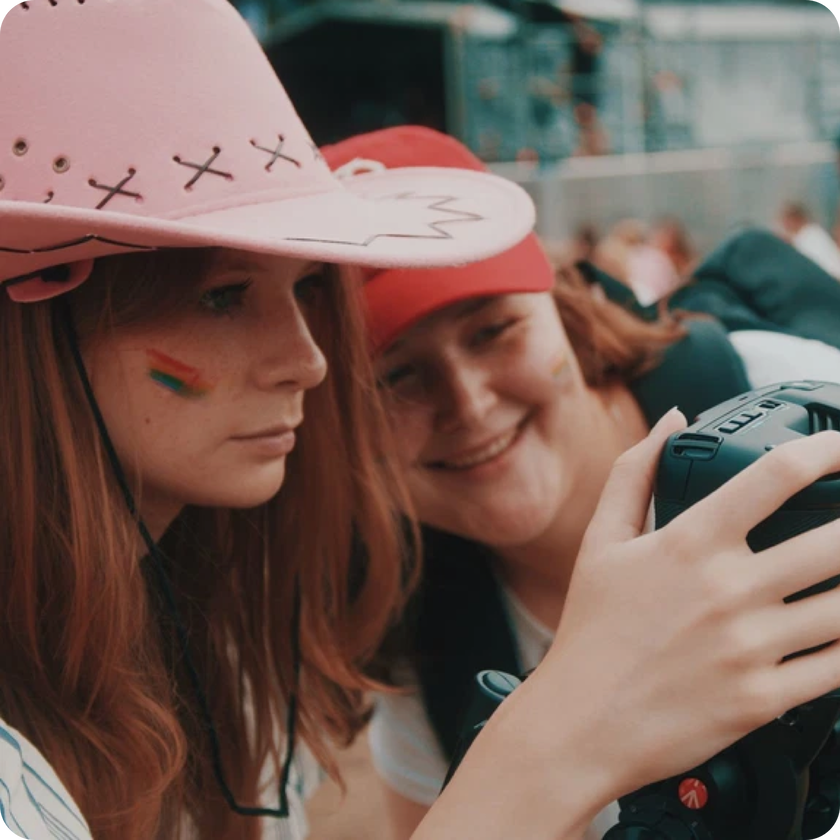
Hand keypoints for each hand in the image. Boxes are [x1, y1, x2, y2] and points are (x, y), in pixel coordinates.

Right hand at [513, 409, 839, 802]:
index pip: (777, 476)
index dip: (826, 450)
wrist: (582, 721)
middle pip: (837, 541)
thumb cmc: (592, 628)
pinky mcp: (765, 698)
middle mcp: (727, 589)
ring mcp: (751, 646)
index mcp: (689, 542)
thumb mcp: (601, 540)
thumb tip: (674, 420)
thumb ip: (635, 472)